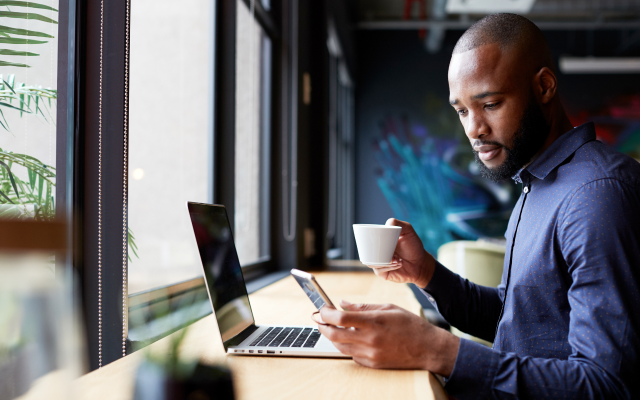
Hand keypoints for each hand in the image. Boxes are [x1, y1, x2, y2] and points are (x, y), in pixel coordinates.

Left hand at [318, 300, 458, 375]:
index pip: (340, 318)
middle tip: (320, 319)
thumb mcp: (388, 308)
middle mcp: (370, 340)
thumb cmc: (410, 325)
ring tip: (334, 327)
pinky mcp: (373, 364)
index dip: (326, 313)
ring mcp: (370, 354)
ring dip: (333, 337)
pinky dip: (347, 346)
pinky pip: (352, 355)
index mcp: (374, 322)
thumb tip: (343, 303)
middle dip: (323, 326)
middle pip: (334, 335)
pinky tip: (352, 338)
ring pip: (340, 347)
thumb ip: (363, 306)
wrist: (428, 349)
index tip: (322, 309)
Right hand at [365, 218, 434, 287]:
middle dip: (379, 253)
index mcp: (379, 242)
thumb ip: (398, 223)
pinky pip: (379, 270)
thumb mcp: (408, 231)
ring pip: (373, 262)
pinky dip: (389, 267)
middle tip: (394, 254)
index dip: (371, 241)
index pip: (367, 241)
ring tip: (398, 259)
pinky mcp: (383, 273)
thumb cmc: (413, 247)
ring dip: (386, 261)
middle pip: (367, 252)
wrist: (421, 263)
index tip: (384, 242)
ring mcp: (379, 263)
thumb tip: (388, 223)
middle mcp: (377, 252)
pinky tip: (398, 264)